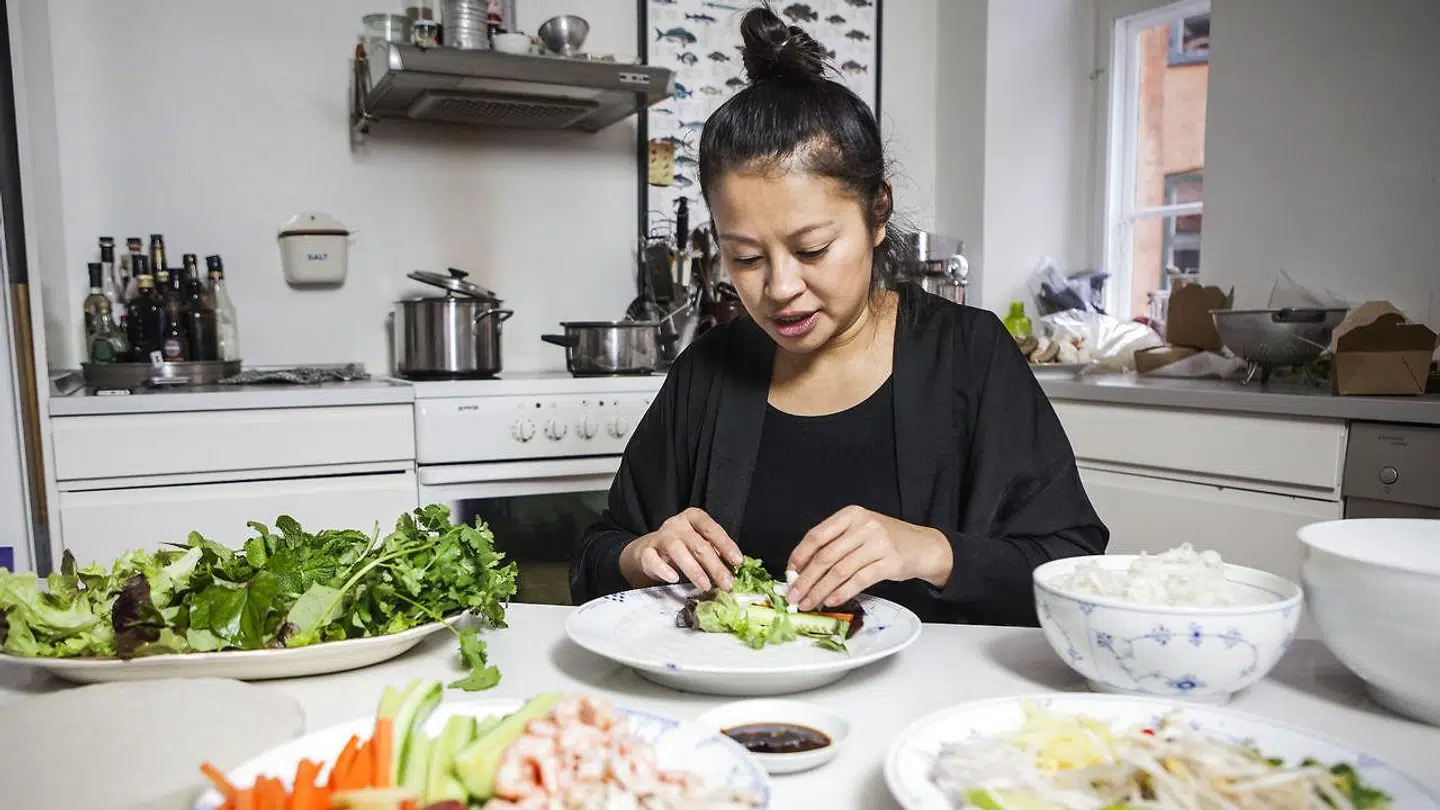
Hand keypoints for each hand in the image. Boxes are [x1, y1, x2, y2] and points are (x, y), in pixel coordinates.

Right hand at [619, 508, 743, 590]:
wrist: (650, 551)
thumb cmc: (683, 547)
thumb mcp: (700, 545)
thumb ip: (715, 553)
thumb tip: (734, 571)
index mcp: (694, 518)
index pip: (711, 528)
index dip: (725, 545)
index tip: (738, 562)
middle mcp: (677, 524)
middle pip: (698, 544)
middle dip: (715, 566)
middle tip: (727, 584)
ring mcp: (660, 537)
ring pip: (677, 550)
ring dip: (694, 570)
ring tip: (706, 586)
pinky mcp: (646, 552)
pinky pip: (653, 559)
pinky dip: (664, 569)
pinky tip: (674, 579)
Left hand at [786, 506, 952, 610]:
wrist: (922, 546)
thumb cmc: (886, 540)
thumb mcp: (860, 531)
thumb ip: (835, 544)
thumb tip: (803, 570)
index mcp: (851, 515)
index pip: (817, 535)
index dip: (800, 556)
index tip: (790, 573)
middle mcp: (863, 526)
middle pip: (825, 556)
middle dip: (806, 580)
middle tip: (794, 596)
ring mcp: (878, 543)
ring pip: (839, 571)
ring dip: (820, 591)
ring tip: (809, 603)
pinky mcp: (889, 562)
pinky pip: (859, 580)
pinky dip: (841, 593)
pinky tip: (830, 601)